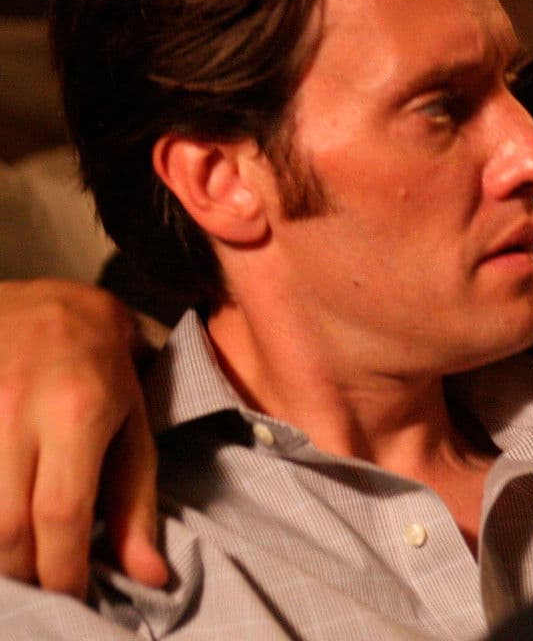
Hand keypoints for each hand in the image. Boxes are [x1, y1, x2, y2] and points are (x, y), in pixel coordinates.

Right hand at [0, 278, 166, 595]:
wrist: (47, 304)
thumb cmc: (103, 371)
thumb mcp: (134, 428)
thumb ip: (138, 504)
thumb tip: (150, 577)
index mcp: (76, 412)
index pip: (60, 514)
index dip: (62, 569)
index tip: (73, 595)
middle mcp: (16, 409)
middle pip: (6, 523)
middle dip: (25, 570)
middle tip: (45, 586)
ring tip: (24, 557)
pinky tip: (6, 519)